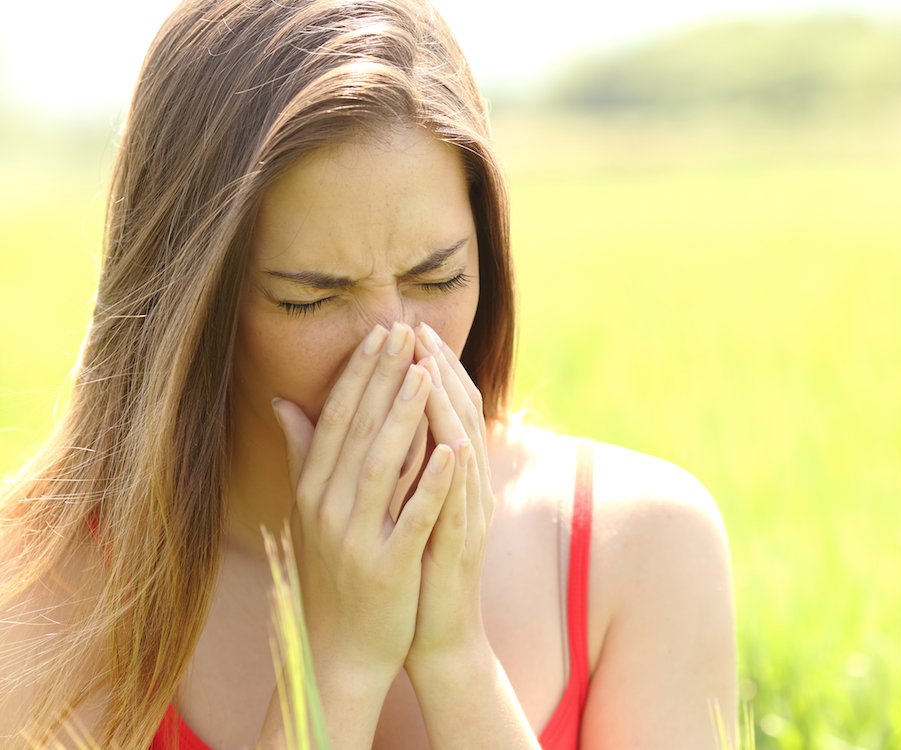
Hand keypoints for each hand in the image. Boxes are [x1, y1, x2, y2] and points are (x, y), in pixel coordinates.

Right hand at [272, 321, 457, 688]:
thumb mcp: (310, 512)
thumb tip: (283, 402)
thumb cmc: (331, 576)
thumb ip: (303, 455)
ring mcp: (355, 539)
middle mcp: (327, 509)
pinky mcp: (387, 567)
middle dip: (382, 379)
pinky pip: (412, 517)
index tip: (380, 333)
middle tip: (403, 331)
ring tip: (424, 371)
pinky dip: (431, 482)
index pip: (336, 420)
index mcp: (312, 492)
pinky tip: (450, 447)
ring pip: (382, 465)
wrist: (340, 652)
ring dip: (404, 415)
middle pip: (358, 432)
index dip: (359, 375)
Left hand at [403, 322, 495, 673]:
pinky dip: (459, 475)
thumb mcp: (395, 507)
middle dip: (438, 372)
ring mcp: (469, 515)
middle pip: (458, 416)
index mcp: (448, 474)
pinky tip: (455, 445)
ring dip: (449, 409)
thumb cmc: (412, 566)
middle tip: (418, 330)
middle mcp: (466, 486)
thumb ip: (386, 461)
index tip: (404, 328)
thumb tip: (358, 418)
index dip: (428, 367)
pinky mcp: (463, 548)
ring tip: (430, 369)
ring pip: (464, 450)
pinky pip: (464, 505)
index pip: (443, 407)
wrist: (434, 632)